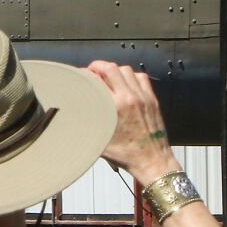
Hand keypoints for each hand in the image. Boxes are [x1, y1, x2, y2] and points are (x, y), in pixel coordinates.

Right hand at [89, 60, 179, 184]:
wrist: (152, 161)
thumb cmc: (125, 154)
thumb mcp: (99, 139)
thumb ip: (87, 123)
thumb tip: (73, 114)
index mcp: (114, 108)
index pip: (96, 79)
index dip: (85, 74)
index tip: (80, 77)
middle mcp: (129, 98)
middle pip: (111, 68)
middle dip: (98, 66)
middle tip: (92, 71)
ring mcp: (143, 97)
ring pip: (127, 70)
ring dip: (115, 70)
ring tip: (108, 76)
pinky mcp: (152, 100)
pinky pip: (141, 78)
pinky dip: (132, 76)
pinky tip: (126, 83)